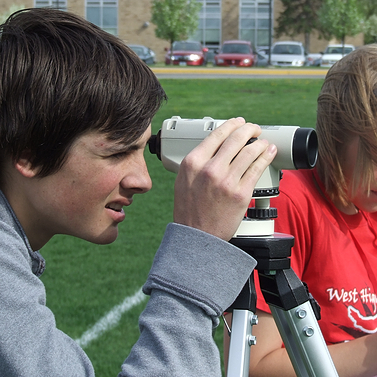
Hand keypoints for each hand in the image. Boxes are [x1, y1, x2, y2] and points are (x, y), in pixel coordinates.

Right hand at [173, 117, 276, 240]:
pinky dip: (266, 157)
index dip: (232, 125)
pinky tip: (269, 152)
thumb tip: (216, 147)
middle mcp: (209, 169)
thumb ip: (198, 162)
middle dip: (250, 129)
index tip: (239, 123)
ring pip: (250, 151)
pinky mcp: (241, 194)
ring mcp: (226, 181)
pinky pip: (257, 168)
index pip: (217, 134)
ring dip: (261, 143)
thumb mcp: (184, 180)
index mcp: (193, 163)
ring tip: (264, 143)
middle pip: (236, 138)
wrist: (196, 236)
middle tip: (255, 129)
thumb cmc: (189, 209)